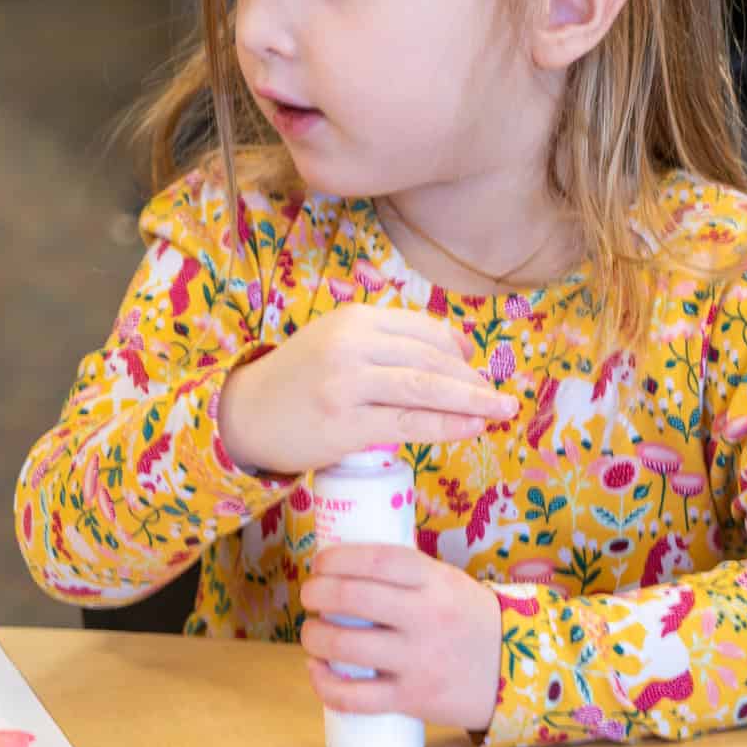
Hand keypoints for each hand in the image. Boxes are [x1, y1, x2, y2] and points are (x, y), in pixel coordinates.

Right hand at [217, 305, 515, 476]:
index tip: (477, 368)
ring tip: (501, 410)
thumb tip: (455, 351)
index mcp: (355, 318)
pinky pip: (409, 423)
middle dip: (473, 378)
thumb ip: (386, 343)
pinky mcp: (345, 423)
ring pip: (426, 389)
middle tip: (501, 397)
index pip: (424, 330)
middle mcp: (353, 344)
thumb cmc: (299, 381)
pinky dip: (447, 426)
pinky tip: (471, 428)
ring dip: (472, 401)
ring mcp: (348, 384)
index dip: (459, 349)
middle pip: (431, 359)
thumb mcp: (338, 342)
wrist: (245, 414)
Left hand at [299, 544, 501, 732]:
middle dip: (316, 593)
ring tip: (312, 633)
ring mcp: (418, 660)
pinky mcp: (412, 699)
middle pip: (353, 598)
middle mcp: (426, 617)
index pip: (378, 559)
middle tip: (310, 596)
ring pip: (346, 646)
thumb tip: (345, 562)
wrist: (514, 671)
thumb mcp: (447, 582)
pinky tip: (316, 671)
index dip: (338, 558)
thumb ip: (406, 573)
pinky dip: (324, 684)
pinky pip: (355, 697)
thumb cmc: (468, 619)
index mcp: (434, 581)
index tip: (320, 563)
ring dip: (314, 637)